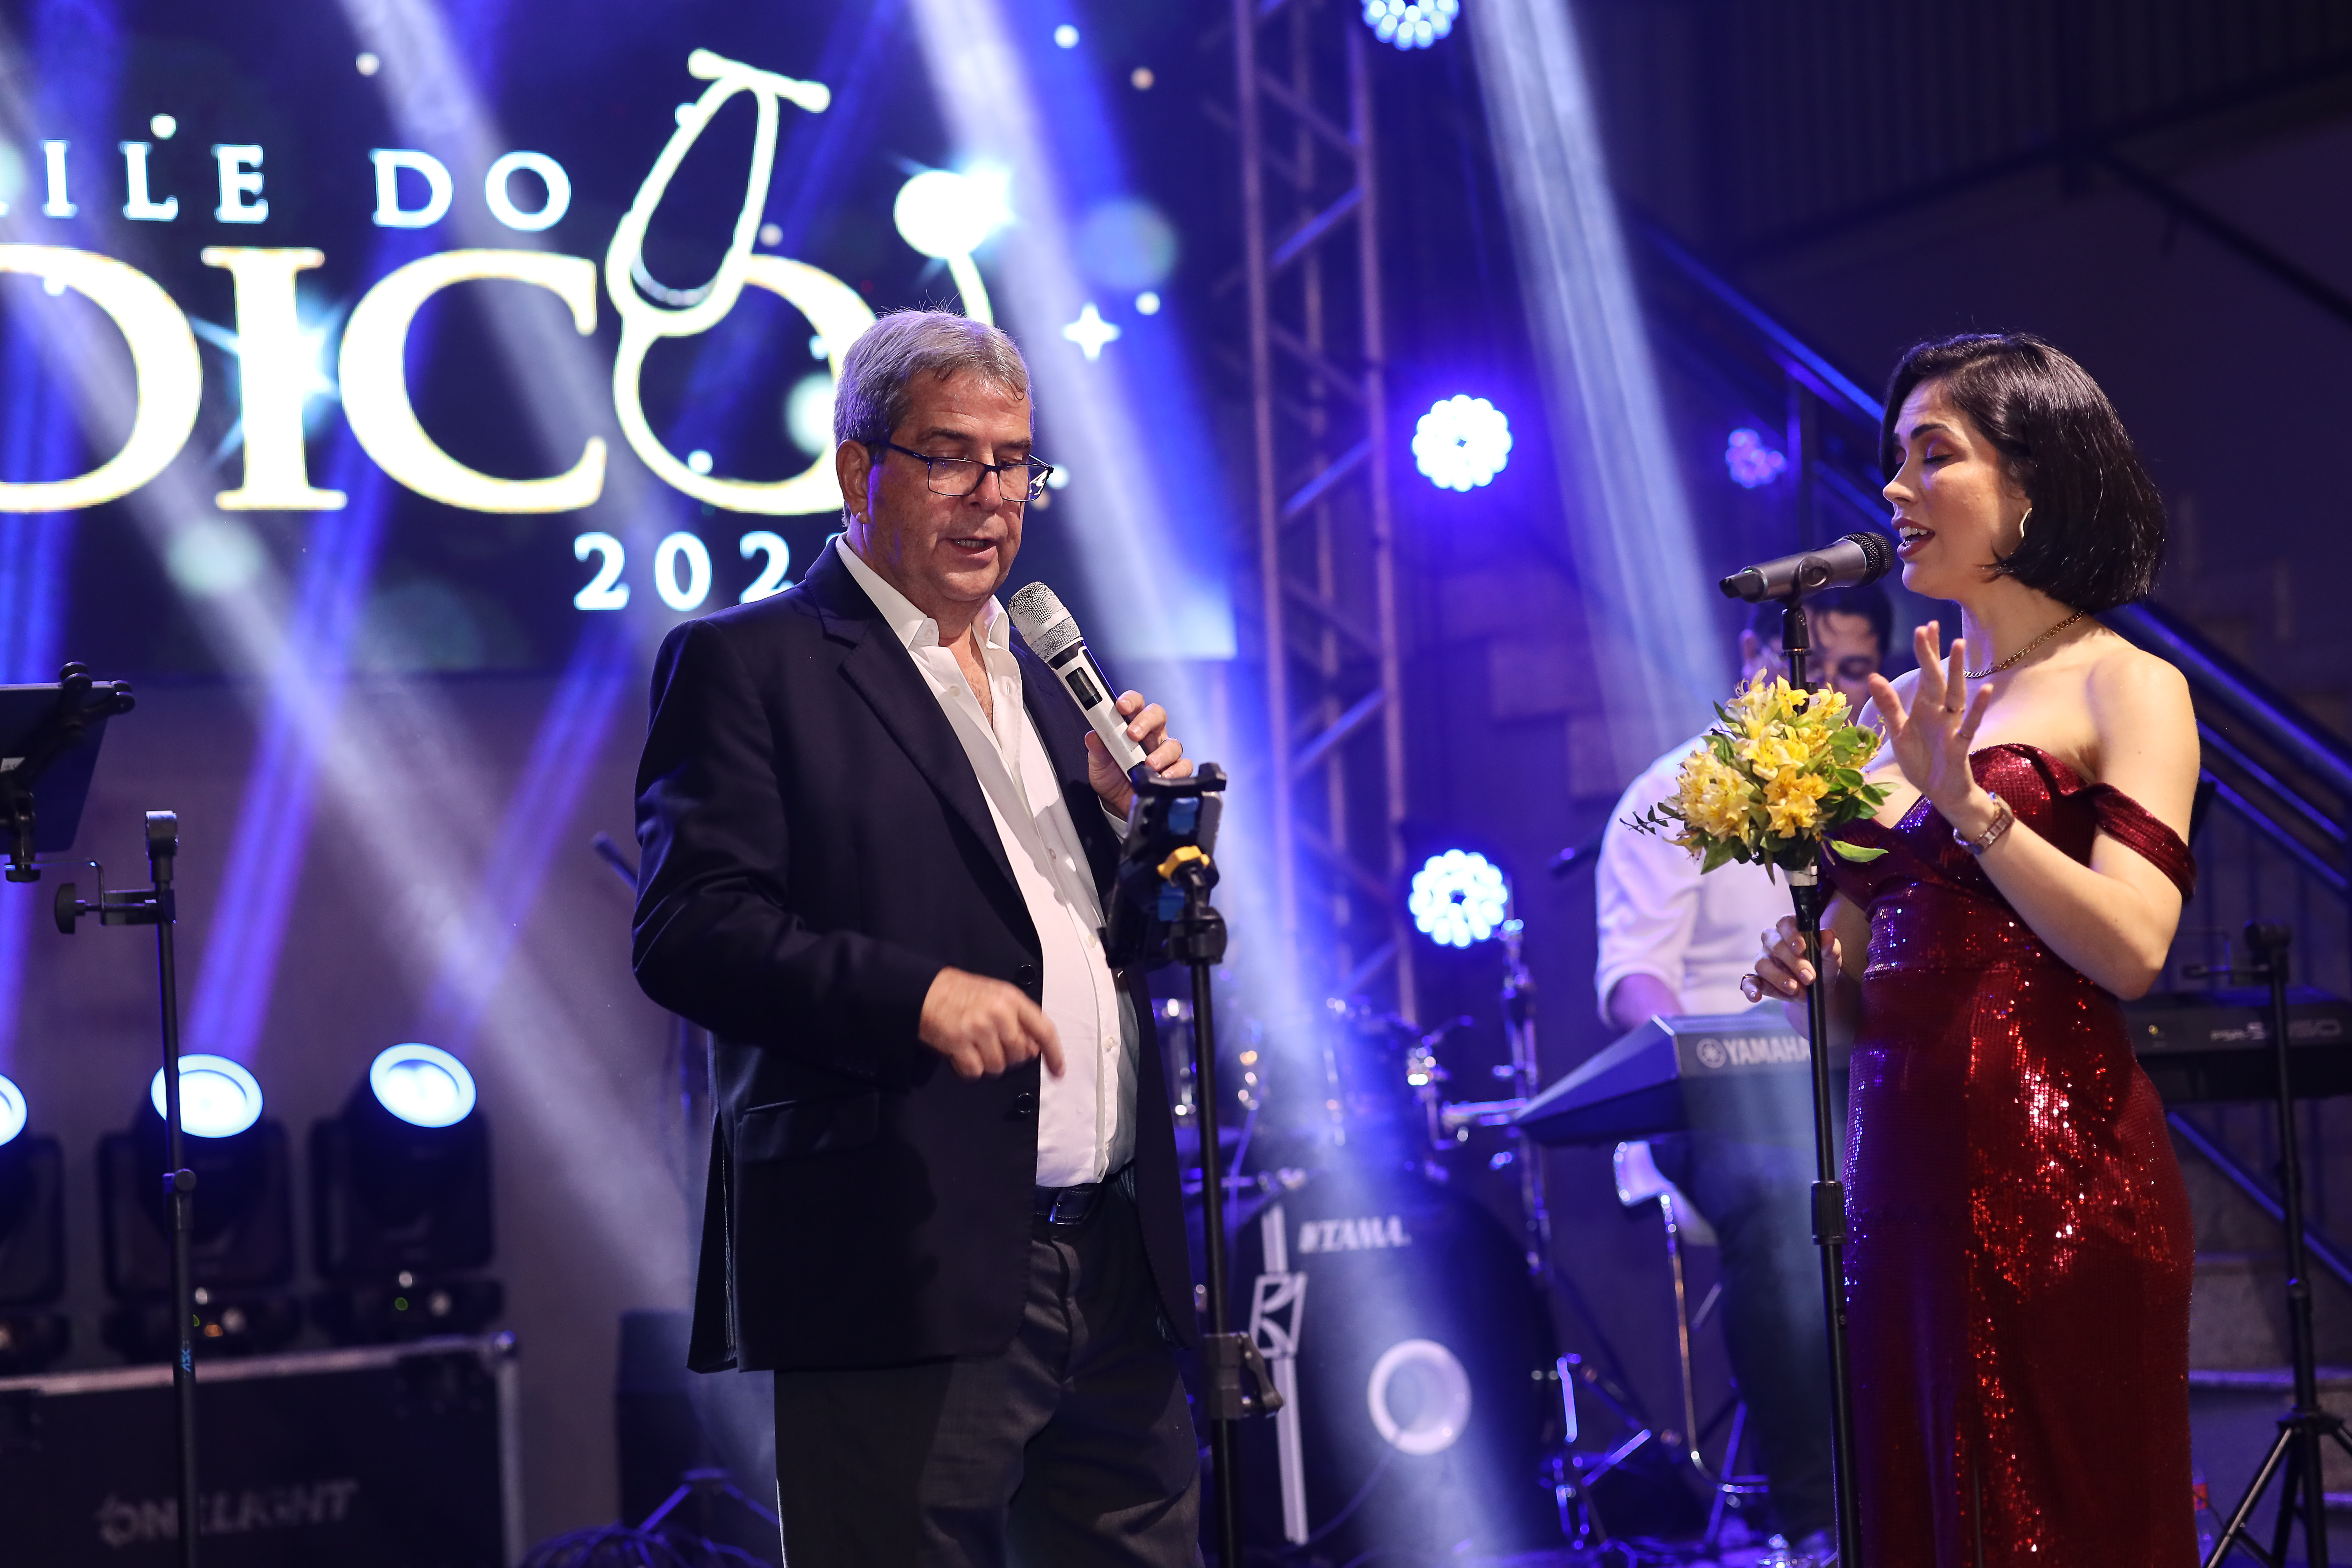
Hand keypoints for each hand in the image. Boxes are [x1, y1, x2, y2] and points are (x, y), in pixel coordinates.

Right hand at [918, 968, 1063, 1080]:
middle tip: (992, 1046)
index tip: (1058, 1071)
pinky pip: (975, 1072)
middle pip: (1020, 1054)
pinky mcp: (959, 1043)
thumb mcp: (997, 996)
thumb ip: (1019, 1019)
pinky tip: (961, 1055)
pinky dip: (969, 1069)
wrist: (925, 990)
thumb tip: (1034, 1049)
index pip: (1044, 1030)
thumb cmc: (961, 993)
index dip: (1054, 1054)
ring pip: (998, 1066)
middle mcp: (999, 1013)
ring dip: (987, 1063)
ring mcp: (979, 1029)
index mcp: (1012, 999)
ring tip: (974, 1047)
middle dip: (1009, 1057)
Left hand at [1087, 690, 1190, 815]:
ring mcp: (1164, 753)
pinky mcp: (1174, 771)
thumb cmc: (1111, 778)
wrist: (1117, 805)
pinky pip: (1183, 766)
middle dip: (1146, 721)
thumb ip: (1097, 749)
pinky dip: (1175, 771)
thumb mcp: (1098, 763)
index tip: (1121, 706)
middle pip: (1157, 716)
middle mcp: (1151, 736)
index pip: (1136, 705)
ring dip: (1160, 752)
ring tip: (1148, 763)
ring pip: (1172, 743)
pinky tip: (1162, 777)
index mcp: (1132, 726)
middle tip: (1133, 734)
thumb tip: (1093, 736)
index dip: (1131, 701)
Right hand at [1746, 915, 1841, 1000]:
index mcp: (1790, 930)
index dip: (1792, 935)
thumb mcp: (1831, 957)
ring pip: (1763, 964)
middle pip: (1775, 945)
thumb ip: (1830, 946)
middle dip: (1793, 962)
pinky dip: (1750, 989)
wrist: (1818, 989)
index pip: (1786, 924)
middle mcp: (1773, 942)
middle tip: (1809, 977)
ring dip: (1779, 978)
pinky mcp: (1758, 979)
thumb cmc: (1822, 966)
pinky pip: (1749, 982)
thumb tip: (1828, 936)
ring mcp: (1763, 960)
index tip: (1802, 948)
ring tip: (1794, 989)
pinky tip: (1755, 996)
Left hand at [1866, 622, 1998, 831]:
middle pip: (1937, 678)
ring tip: (1959, 645)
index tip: (1923, 627)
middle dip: (1933, 654)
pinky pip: (1970, 723)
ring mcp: (1952, 726)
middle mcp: (1940, 712)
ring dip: (1957, 671)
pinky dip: (1978, 707)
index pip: (1924, 675)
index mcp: (1924, 709)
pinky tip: (1983, 688)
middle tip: (1932, 626)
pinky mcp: (1959, 744)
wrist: (1940, 791)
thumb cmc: (1922, 760)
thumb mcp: (1899, 732)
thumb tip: (1872, 677)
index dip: (1924, 653)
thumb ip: (1889, 706)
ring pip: (1955, 694)